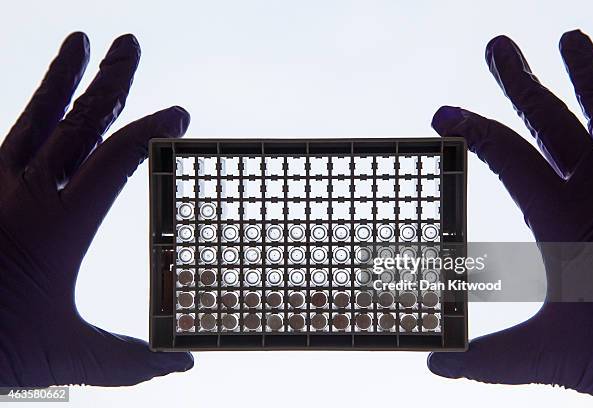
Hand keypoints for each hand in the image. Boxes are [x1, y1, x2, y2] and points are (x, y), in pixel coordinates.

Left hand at [0, 32, 192, 385]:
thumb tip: (183, 367)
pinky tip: (32, 109)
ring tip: (77, 42)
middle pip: (77, 123)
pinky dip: (24, 120)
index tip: (180, 112)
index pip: (117, 158)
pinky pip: (1, 143)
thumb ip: (131, 360)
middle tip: (129, 45)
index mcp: (57, 223)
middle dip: (109, 82)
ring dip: (59, 80)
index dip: (153, 130)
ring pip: (33, 119)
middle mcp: (22, 193)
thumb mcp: (68, 356)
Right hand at [427, 30, 592, 398]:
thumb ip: (488, 359)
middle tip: (499, 46)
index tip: (442, 113)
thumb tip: (435, 366)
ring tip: (573, 37)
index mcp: (567, 221)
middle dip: (522, 83)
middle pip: (557, 122)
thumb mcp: (549, 355)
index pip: (508, 159)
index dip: (473, 130)